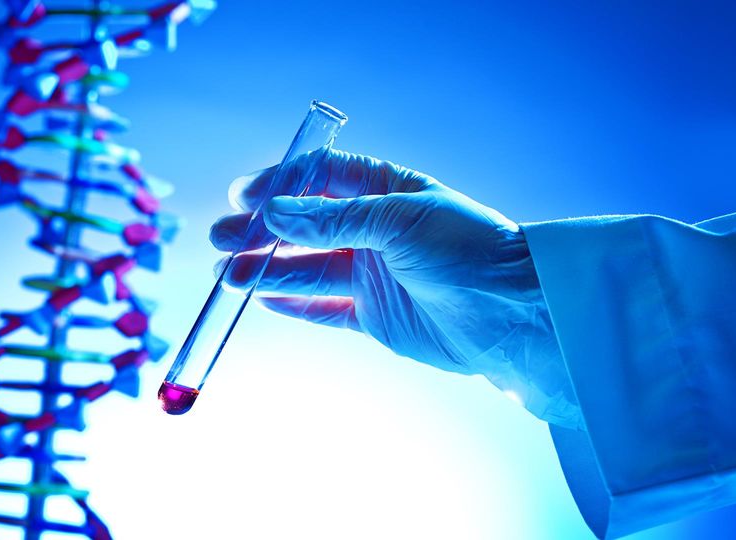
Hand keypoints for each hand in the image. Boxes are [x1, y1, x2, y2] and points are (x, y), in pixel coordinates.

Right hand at [210, 150, 580, 427]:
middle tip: (221, 238)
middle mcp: (375, 231)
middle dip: (260, 232)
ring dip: (265, 269)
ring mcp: (372, 274)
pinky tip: (262, 297)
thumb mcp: (398, 220)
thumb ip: (333, 219)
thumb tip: (274, 213)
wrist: (515, 313)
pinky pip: (323, 308)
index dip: (280, 185)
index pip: (321, 179)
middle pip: (304, 228)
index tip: (243, 197)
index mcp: (386, 191)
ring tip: (227, 273)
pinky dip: (292, 304)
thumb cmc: (471, 249)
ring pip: (306, 270)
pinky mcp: (374, 316)